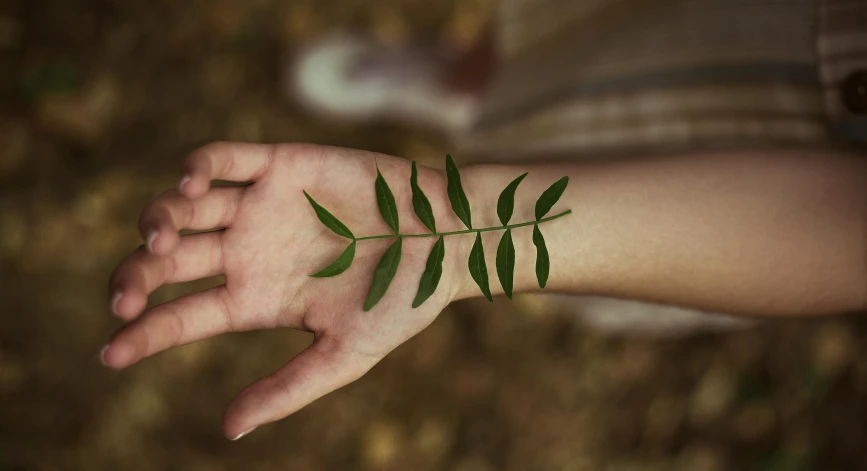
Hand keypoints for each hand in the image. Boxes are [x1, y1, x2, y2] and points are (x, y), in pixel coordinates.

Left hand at [103, 142, 468, 438]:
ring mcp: (261, 207)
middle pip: (168, 261)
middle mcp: (248, 253)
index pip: (183, 317)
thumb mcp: (347, 355)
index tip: (110, 354)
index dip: (143, 334)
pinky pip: (224, 158)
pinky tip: (190, 183)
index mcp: (256, 300)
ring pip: (184, 207)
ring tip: (164, 236)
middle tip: (129, 293)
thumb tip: (229, 429)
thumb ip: (289, 387)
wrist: (447, 239)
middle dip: (137, 275)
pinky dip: (198, 166)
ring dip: (159, 218)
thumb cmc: (404, 301)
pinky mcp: (282, 166)